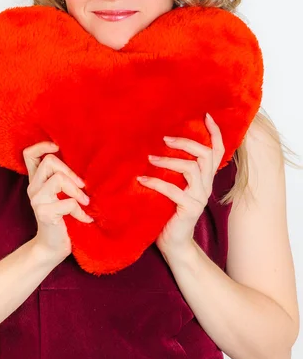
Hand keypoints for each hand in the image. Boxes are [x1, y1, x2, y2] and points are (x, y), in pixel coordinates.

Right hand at [23, 141, 93, 260]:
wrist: (53, 247)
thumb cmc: (62, 219)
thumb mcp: (61, 195)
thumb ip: (64, 179)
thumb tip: (85, 161)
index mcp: (36, 181)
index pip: (29, 154)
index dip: (42, 146)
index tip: (58, 147)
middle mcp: (33, 188)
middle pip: (49, 161)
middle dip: (70, 171)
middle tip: (82, 186)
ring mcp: (37, 201)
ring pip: (58, 179)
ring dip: (76, 190)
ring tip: (85, 202)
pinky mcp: (44, 213)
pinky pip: (68, 202)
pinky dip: (80, 211)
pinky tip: (85, 218)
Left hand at [137, 113, 224, 257]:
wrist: (174, 243)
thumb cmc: (169, 211)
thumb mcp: (174, 186)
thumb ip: (173, 170)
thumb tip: (156, 145)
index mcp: (205, 178)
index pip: (217, 152)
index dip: (215, 133)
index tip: (206, 115)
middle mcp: (206, 186)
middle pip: (205, 155)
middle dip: (186, 142)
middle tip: (165, 138)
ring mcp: (199, 198)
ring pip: (191, 169)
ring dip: (169, 160)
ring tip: (150, 158)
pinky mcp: (189, 209)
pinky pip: (174, 190)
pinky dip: (156, 182)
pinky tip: (142, 180)